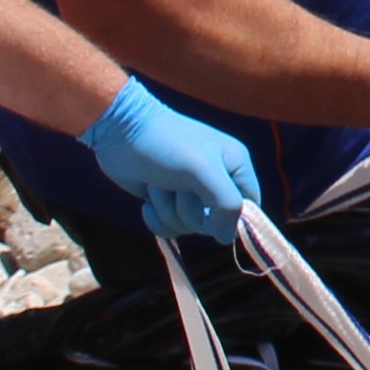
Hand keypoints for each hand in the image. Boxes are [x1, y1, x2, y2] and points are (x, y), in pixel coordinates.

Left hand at [82, 80, 263, 241]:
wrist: (119, 130)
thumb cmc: (168, 145)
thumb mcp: (204, 170)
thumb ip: (226, 203)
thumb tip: (227, 239)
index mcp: (235, 166)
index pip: (249, 207)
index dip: (231, 218)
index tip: (210, 211)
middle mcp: (217, 180)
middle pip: (215, 222)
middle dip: (189, 211)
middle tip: (176, 187)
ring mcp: (190, 192)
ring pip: (188, 226)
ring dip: (168, 209)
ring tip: (159, 183)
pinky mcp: (166, 200)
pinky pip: (169, 227)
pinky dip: (155, 217)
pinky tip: (147, 197)